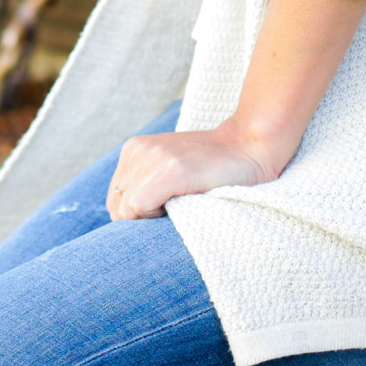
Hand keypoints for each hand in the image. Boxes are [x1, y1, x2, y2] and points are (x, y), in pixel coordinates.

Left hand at [106, 124, 287, 220]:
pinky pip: (139, 207)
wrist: (251, 145)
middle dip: (140, 220)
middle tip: (172, 211)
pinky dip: (155, 216)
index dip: (135, 216)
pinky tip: (179, 205)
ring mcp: (154, 158)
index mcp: (134, 149)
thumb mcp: (168, 165)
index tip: (163, 211)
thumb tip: (122, 218)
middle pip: (117, 207)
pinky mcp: (171, 170)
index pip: (114, 200)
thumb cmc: (213, 166)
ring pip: (126, 211)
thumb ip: (144, 182)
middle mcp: (138, 150)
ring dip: (150, 218)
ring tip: (179, 205)